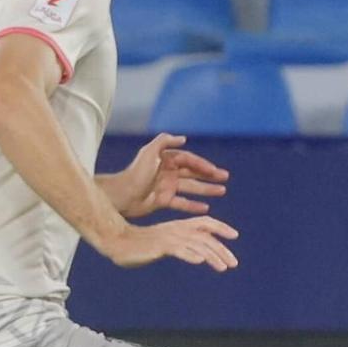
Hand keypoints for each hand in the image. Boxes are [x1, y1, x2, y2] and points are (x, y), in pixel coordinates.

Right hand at [96, 215, 239, 270]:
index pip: (205, 222)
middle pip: (205, 237)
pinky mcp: (160, 246)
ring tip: (223, 268)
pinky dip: (190, 255)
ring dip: (212, 256)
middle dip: (222, 250)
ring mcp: (169, 237)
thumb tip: (198, 254)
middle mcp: (177, 229)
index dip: (221, 227)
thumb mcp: (165, 242)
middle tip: (234, 263)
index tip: (235, 235)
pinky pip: (178, 250)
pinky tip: (200, 261)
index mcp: (179, 226)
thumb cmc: (141, 244)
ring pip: (197, 245)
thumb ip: (182, 245)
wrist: (117, 241)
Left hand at [112, 132, 229, 219]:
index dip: (203, 165)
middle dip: (209, 175)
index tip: (215, 171)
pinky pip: (182, 203)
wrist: (121, 195)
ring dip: (206, 190)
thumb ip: (164, 142)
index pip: (189, 160)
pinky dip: (193, 205)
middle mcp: (168, 172)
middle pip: (193, 173)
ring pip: (191, 188)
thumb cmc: (135, 173)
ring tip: (221, 191)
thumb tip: (183, 138)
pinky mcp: (163, 201)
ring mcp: (167, 187)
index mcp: (166, 160)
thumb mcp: (149, 152)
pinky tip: (206, 208)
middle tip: (225, 178)